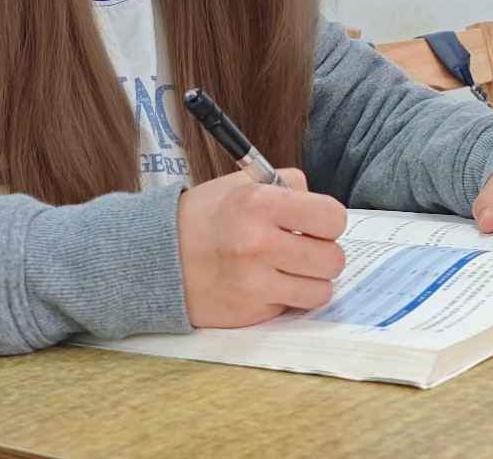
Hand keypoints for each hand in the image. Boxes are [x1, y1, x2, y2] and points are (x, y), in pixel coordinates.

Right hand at [177, 168, 347, 327]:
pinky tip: (268, 283)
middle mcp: (259, 243)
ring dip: (310, 280)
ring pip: (321, 290)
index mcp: (260, 203)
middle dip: (323, 254)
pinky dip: (288, 297)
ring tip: (287, 268)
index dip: (328, 222)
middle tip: (303, 248)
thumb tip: (321, 209)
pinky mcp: (250, 310)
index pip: (332, 217)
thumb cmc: (205, 217)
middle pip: (333, 259)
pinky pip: (294, 306)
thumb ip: (287, 186)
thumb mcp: (242, 183)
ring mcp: (255, 282)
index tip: (316, 224)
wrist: (159, 256)